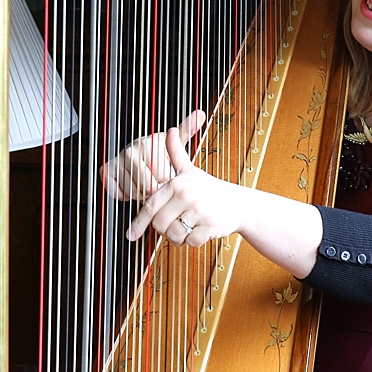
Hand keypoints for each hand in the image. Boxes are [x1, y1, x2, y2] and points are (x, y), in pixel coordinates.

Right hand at [101, 110, 205, 200]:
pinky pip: (118, 193)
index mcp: (147, 144)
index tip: (164, 174)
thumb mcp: (175, 144)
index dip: (165, 180)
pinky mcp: (105, 172)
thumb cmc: (159, 154)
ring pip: (133, 191)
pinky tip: (131, 184)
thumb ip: (186, 131)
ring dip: (140, 192)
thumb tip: (201, 113)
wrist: (138, 159)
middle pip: (146, 185)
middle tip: (154, 179)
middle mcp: (130, 151)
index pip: (160, 176)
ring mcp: (116, 161)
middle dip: (153, 188)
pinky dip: (125, 194)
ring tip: (144, 181)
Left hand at [125, 125, 246, 247]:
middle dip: (164, 231)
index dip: (138, 223)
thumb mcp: (191, 170)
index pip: (150, 207)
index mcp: (177, 183)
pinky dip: (192, 242)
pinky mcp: (210, 226)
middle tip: (174, 227)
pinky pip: (191, 242)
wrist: (239, 204)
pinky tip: (199, 233)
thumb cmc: (212, 189)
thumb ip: (176, 152)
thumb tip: (170, 130)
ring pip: (174, 235)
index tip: (131, 235)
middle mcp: (187, 195)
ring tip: (187, 230)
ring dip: (178, 239)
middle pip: (159, 224)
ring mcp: (199, 210)